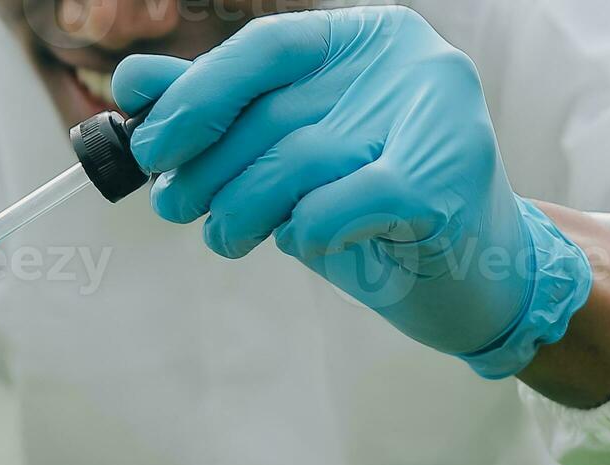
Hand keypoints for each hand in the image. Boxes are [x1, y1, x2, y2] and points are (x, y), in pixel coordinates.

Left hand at [113, 7, 592, 378]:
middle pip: (275, 111)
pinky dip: (303, 232)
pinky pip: (332, 207)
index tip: (150, 142)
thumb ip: (221, 111)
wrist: (475, 280)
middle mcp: (415, 64)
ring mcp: (438, 121)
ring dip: (241, 210)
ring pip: (297, 162)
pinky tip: (304, 241)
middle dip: (207, 167)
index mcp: (375, 38)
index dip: (197, 94)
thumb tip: (134, 84)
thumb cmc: (374, 210)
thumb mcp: (292, 153)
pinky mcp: (444, 186)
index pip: (266, 45)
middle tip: (173, 204)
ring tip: (226, 235)